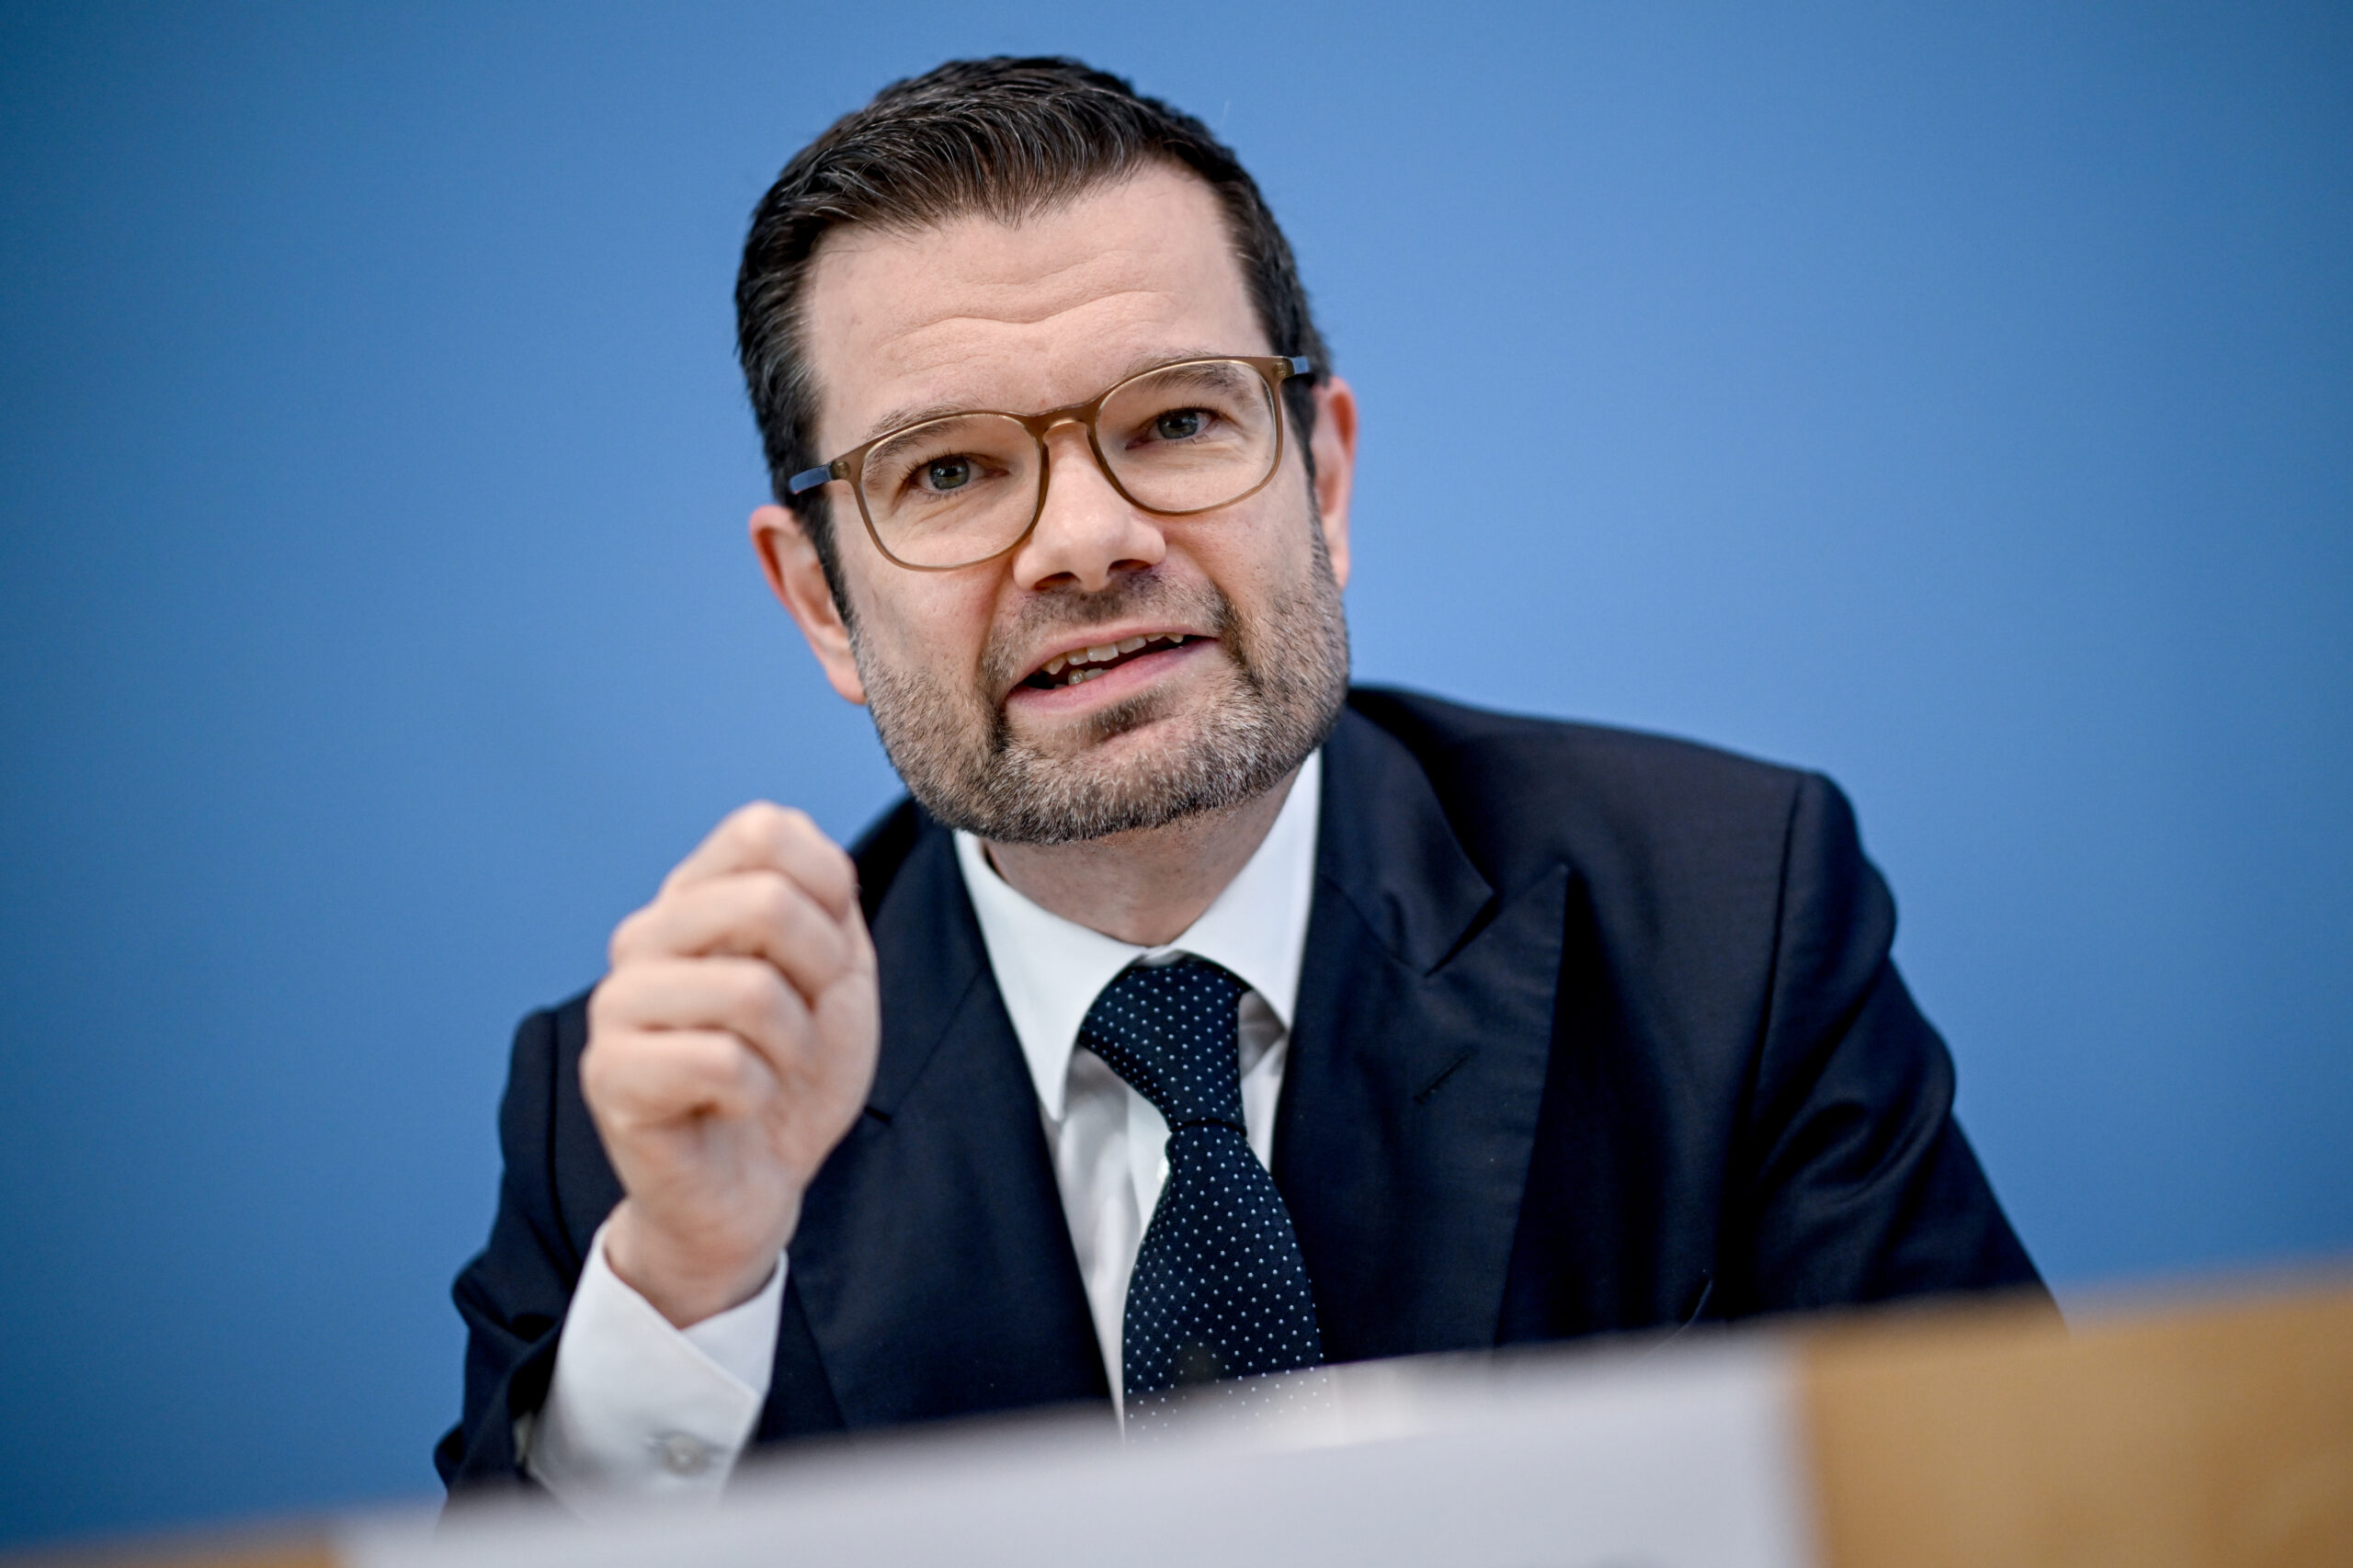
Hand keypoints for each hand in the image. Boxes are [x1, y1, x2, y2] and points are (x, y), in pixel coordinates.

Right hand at [581, 803, 878, 1326]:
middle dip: (822, 971)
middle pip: (764, 899)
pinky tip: (737, 1106)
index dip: (829, 887)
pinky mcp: (611, 1075)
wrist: (754, 1188)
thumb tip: (813, 851)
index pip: (763, 827)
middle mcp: (646, 937)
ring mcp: (618, 1003)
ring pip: (748, 988)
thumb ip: (828, 902)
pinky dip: (759, 1091)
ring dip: (793, 1043)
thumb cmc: (792, 1078)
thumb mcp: (836, 977)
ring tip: (771, 1068)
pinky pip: (722, 1062)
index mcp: (695, 898)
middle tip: (805, 1022)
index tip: (827, 954)